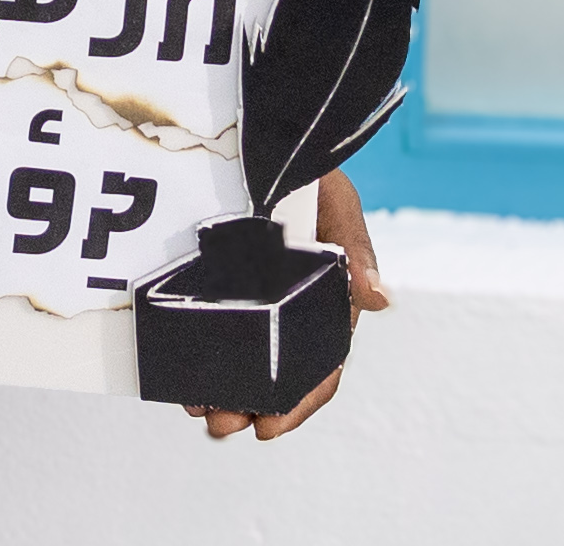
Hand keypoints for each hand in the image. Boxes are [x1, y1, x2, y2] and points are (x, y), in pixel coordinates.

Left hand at [187, 172, 385, 442]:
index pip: (321, 365)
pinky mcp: (222, 281)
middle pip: (278, 373)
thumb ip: (357, 251)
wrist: (275, 134)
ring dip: (225, 391)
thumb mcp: (338, 205)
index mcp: (329, 299)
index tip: (268, 429)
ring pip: (244, 358)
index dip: (299, 402)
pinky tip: (183, 375)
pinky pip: (213, 327)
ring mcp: (256, 295)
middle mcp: (294, 306)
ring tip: (201, 410)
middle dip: (252, 406)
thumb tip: (381, 301)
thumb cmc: (315, 171)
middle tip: (221, 425)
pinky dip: (203, 356)